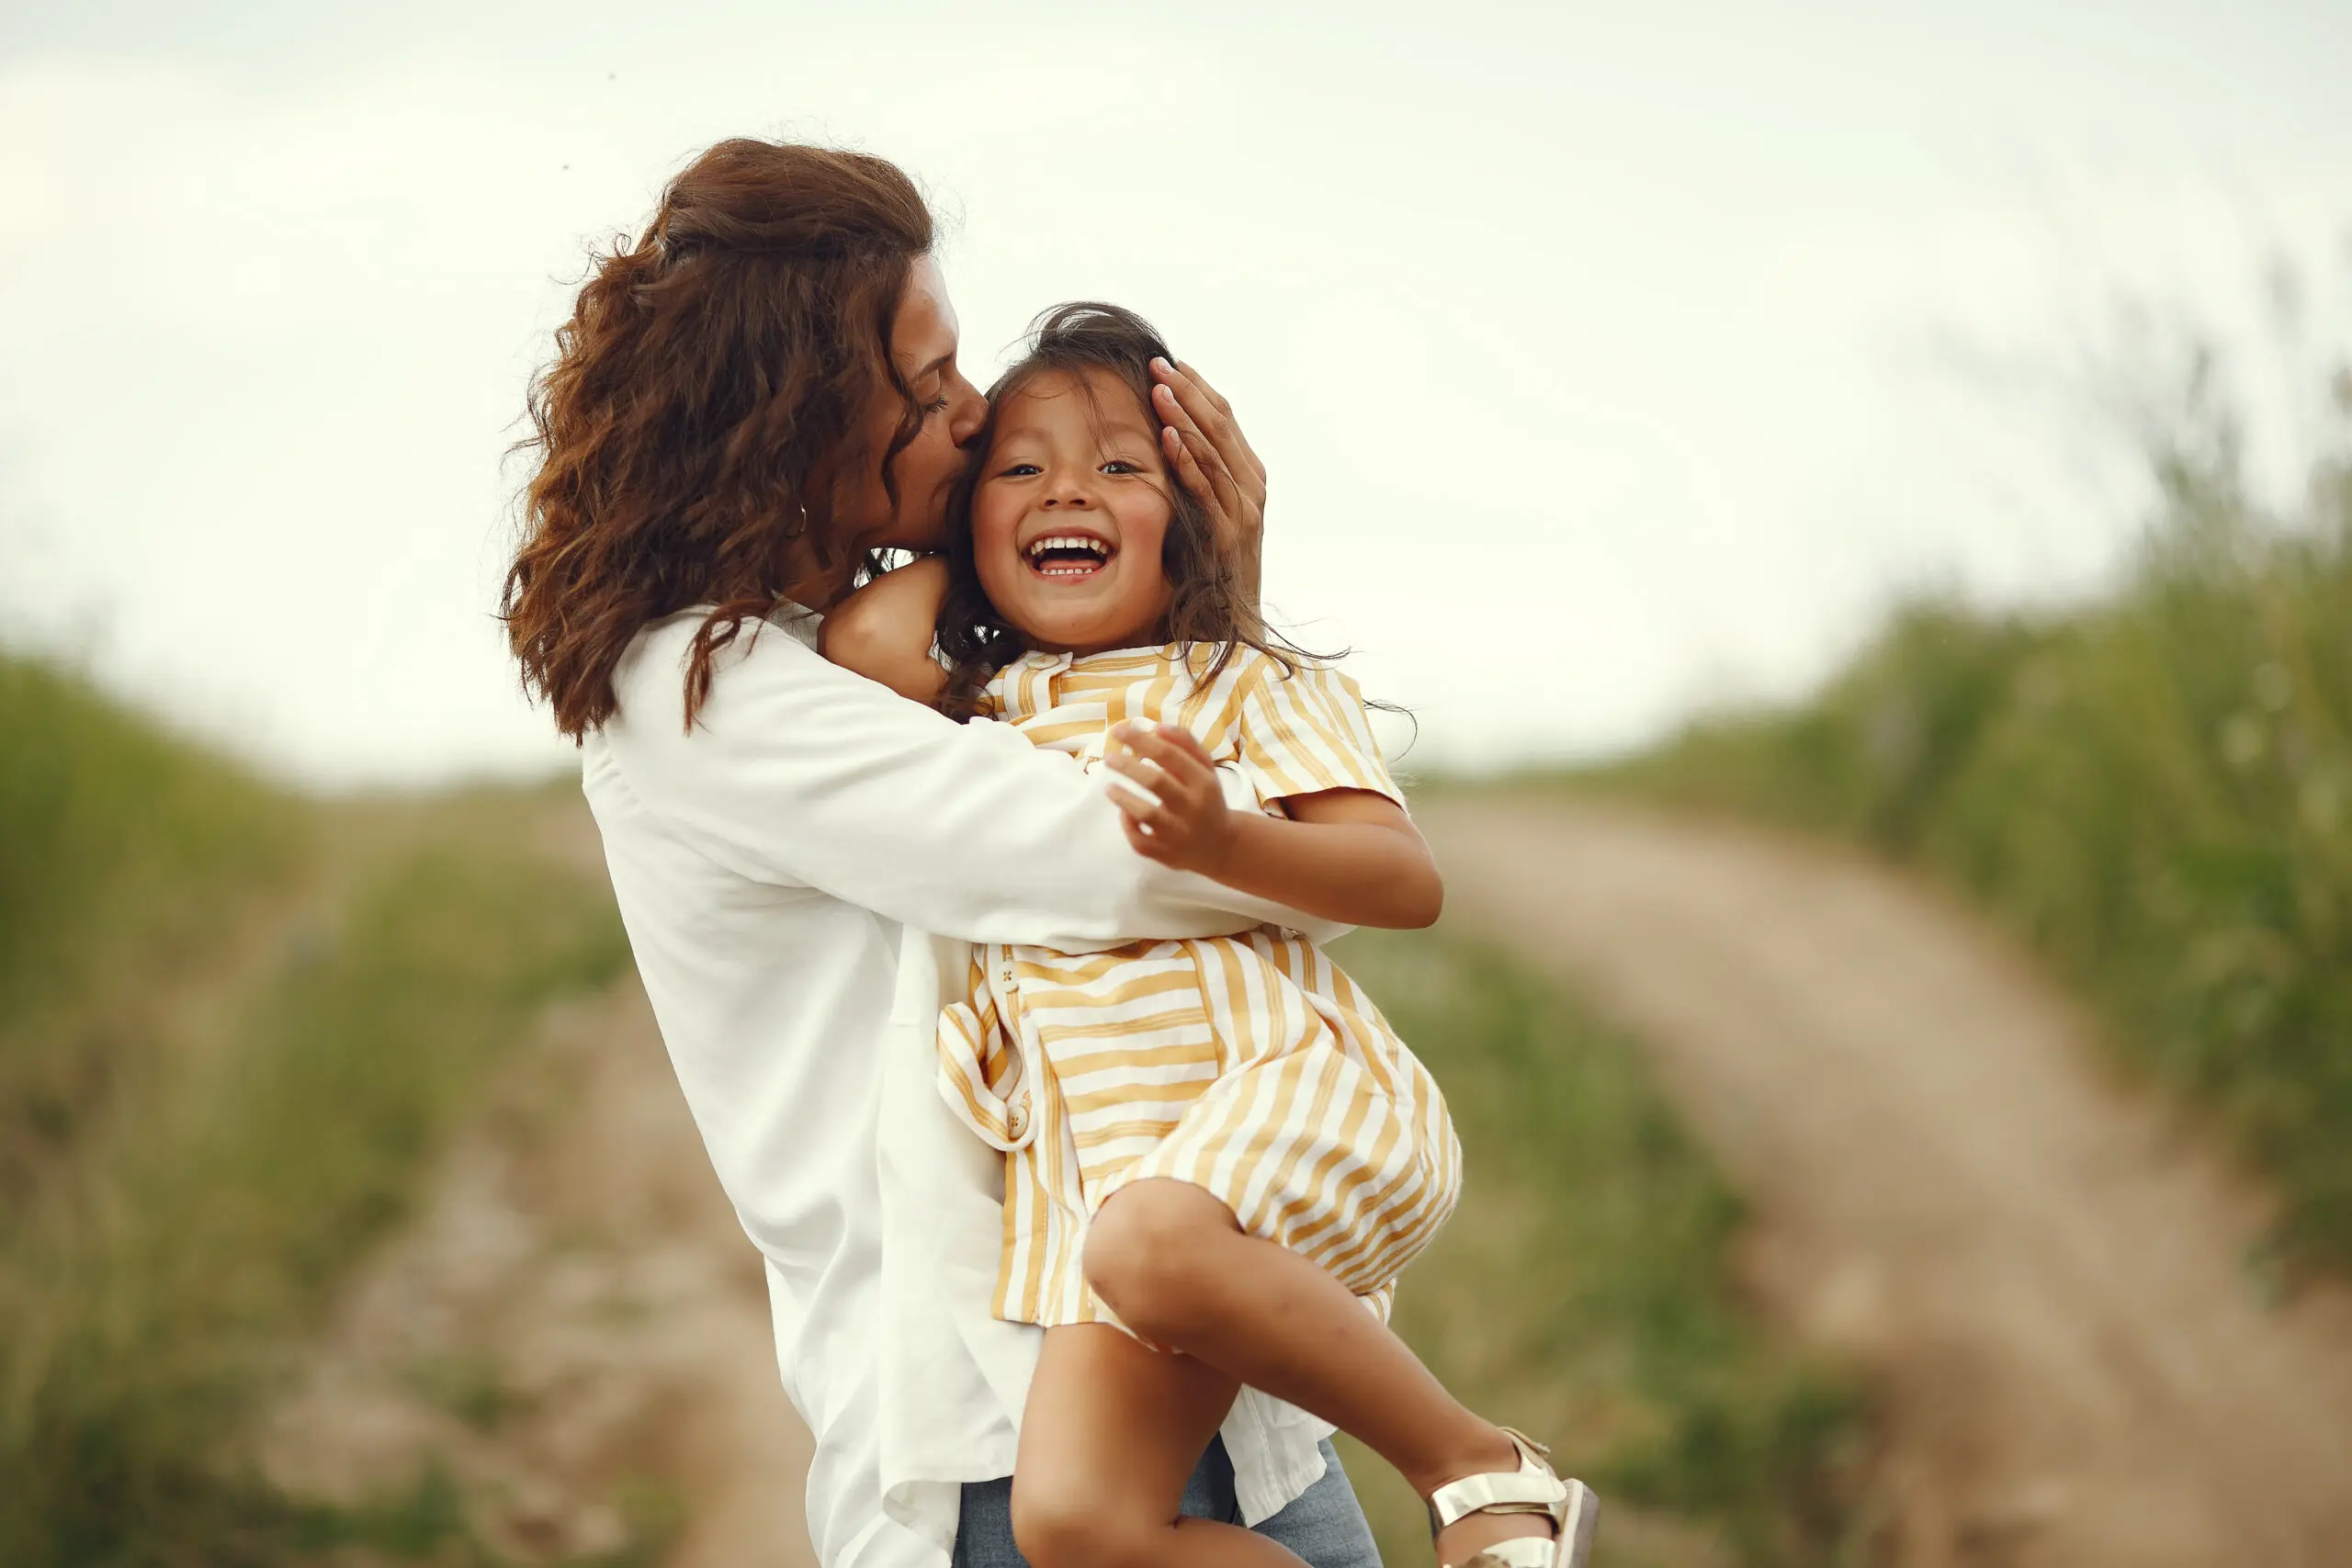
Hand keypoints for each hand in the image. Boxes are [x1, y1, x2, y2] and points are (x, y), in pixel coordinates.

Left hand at [1102, 718, 1237, 873]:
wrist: (1221, 846)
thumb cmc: (1207, 799)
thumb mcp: (1206, 768)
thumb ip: (1185, 744)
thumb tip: (1156, 727)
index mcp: (1203, 782)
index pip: (1169, 754)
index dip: (1140, 740)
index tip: (1118, 731)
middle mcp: (1193, 807)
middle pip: (1155, 782)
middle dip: (1127, 766)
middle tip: (1109, 757)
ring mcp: (1179, 833)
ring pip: (1146, 814)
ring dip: (1123, 798)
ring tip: (1109, 788)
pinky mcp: (1166, 854)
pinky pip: (1140, 841)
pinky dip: (1129, 826)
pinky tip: (1125, 814)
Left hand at [1151, 358, 1265, 605]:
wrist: (1230, 623)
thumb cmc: (1207, 567)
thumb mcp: (1204, 513)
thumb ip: (1195, 479)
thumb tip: (1163, 438)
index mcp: (1249, 477)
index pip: (1224, 419)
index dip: (1198, 388)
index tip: (1169, 363)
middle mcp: (1252, 489)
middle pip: (1221, 426)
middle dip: (1188, 391)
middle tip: (1157, 365)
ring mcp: (1244, 512)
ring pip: (1215, 452)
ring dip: (1184, 416)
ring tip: (1157, 388)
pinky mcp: (1229, 537)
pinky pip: (1207, 490)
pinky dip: (1188, 461)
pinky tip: (1168, 437)